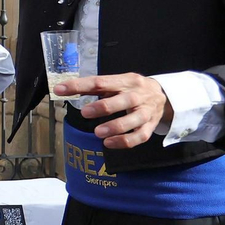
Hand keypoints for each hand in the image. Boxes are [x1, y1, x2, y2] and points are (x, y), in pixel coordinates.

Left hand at [56, 73, 174, 149]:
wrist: (163, 96)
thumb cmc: (132, 89)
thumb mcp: (116, 82)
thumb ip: (94, 87)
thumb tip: (66, 89)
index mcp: (126, 81)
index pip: (100, 81)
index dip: (79, 85)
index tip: (60, 89)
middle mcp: (137, 95)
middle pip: (123, 100)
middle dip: (104, 107)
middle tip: (85, 112)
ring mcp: (145, 112)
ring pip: (134, 120)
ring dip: (115, 127)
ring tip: (98, 133)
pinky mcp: (150, 126)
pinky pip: (140, 136)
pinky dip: (125, 142)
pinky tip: (109, 143)